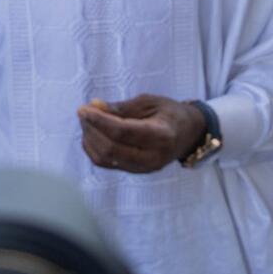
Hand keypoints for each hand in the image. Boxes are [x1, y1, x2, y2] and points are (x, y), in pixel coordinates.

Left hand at [76, 94, 206, 173]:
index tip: (83, 108)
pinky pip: (106, 163)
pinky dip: (93, 148)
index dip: (99, 120)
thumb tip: (93, 106)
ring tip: (87, 120)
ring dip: (90, 138)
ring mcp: (144, 168)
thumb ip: (121, 108)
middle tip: (83, 111)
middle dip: (91, 129)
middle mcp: (153, 157)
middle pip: (111, 148)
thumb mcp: (149, 102)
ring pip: (105, 158)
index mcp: (161, 135)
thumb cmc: (169, 113)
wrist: (189, 134)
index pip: (122, 132)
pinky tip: (92, 132)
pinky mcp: (135, 171)